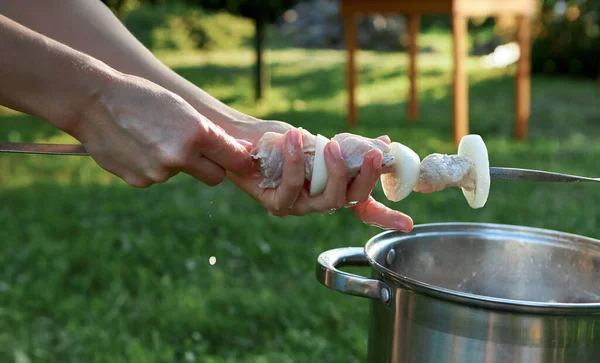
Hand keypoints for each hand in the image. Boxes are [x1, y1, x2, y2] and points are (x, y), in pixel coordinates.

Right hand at [71, 73, 252, 187]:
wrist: (91, 101)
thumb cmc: (142, 97)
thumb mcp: (182, 108)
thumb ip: (210, 133)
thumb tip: (240, 151)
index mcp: (197, 133)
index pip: (234, 159)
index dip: (239, 160)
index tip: (241, 159)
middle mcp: (181, 156)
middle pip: (216, 177)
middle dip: (213, 167)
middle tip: (200, 151)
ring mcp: (159, 172)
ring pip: (182, 174)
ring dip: (176, 163)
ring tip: (153, 137)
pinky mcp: (140, 181)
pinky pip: (157, 178)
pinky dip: (152, 167)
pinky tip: (137, 147)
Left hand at [227, 124, 412, 230]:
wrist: (243, 137)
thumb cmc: (283, 141)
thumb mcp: (320, 142)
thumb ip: (348, 149)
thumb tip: (385, 145)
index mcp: (332, 189)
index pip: (364, 207)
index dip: (386, 216)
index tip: (408, 224)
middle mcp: (318, 203)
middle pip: (351, 200)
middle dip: (365, 177)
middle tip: (373, 153)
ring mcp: (298, 207)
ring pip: (327, 200)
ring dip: (332, 170)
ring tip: (328, 143)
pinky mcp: (275, 204)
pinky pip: (292, 186)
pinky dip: (297, 161)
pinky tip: (296, 138)